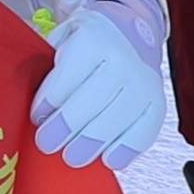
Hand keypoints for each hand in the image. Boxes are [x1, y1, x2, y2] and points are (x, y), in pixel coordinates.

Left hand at [29, 0, 176, 166]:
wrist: (128, 32)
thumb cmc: (85, 44)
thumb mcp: (62, 40)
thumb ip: (48, 67)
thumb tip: (35, 107)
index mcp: (93, 39)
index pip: (69, 74)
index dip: (50, 100)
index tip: (36, 117)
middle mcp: (123, 59)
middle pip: (93, 99)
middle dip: (67, 125)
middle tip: (47, 144)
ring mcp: (144, 81)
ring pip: (119, 117)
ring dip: (93, 142)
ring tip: (72, 158)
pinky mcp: (157, 102)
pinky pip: (146, 129)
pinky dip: (128, 148)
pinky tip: (110, 161)